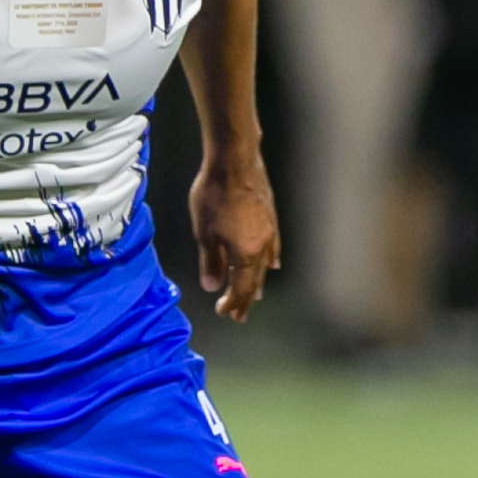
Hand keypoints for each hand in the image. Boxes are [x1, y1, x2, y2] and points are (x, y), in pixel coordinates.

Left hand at [193, 148, 280, 321]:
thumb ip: (210, 261)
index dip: (233, 302)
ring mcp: (270, 231)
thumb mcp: (204, 232)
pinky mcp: (271, 216)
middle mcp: (262, 246)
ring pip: (266, 264)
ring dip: (259, 281)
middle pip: (256, 280)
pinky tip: (272, 261)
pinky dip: (270, 259)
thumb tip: (213, 285)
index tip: (224, 312)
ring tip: (257, 295)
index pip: (241, 287)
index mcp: (245, 254)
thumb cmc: (215, 196)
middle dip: (247, 298)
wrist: (235, 161)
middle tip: (240, 315)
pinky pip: (273, 246)